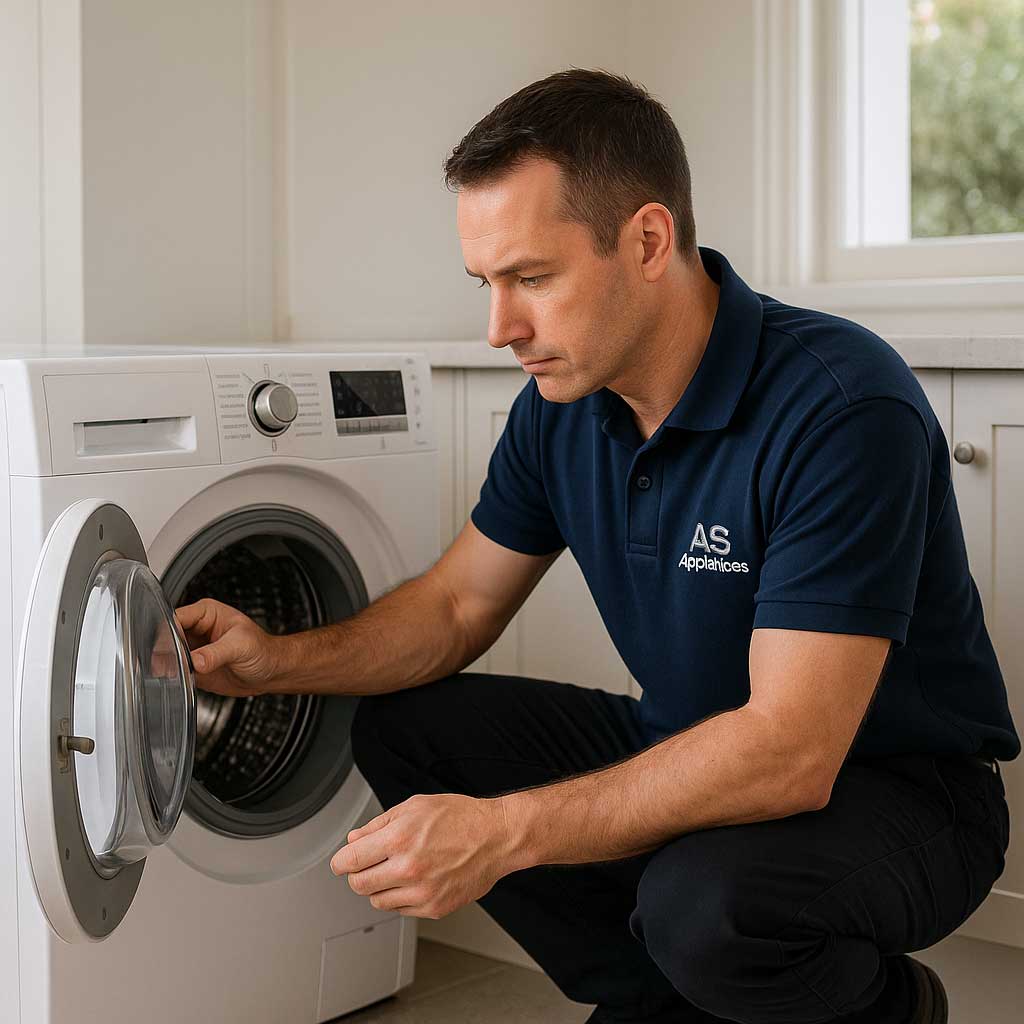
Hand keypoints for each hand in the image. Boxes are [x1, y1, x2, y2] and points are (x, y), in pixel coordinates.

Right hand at [174, 598, 281, 696]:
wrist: (271, 672)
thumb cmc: (263, 650)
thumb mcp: (241, 646)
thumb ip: (216, 653)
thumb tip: (196, 661)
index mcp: (207, 613)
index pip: (178, 617)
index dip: (169, 631)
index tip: (167, 647)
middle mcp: (197, 629)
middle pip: (168, 635)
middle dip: (164, 649)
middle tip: (166, 663)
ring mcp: (194, 649)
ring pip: (168, 654)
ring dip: (166, 664)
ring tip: (170, 673)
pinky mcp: (194, 667)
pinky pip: (176, 670)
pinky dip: (173, 676)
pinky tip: (175, 681)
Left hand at [330, 794, 517, 919]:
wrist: (496, 837)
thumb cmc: (460, 817)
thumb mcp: (415, 806)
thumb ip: (379, 824)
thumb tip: (354, 840)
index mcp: (399, 839)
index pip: (348, 861)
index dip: (340, 861)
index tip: (341, 862)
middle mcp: (408, 869)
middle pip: (358, 885)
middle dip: (358, 874)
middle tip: (368, 864)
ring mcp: (421, 892)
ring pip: (378, 900)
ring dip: (381, 886)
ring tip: (399, 868)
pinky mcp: (434, 908)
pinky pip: (401, 909)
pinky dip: (402, 897)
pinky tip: (416, 878)